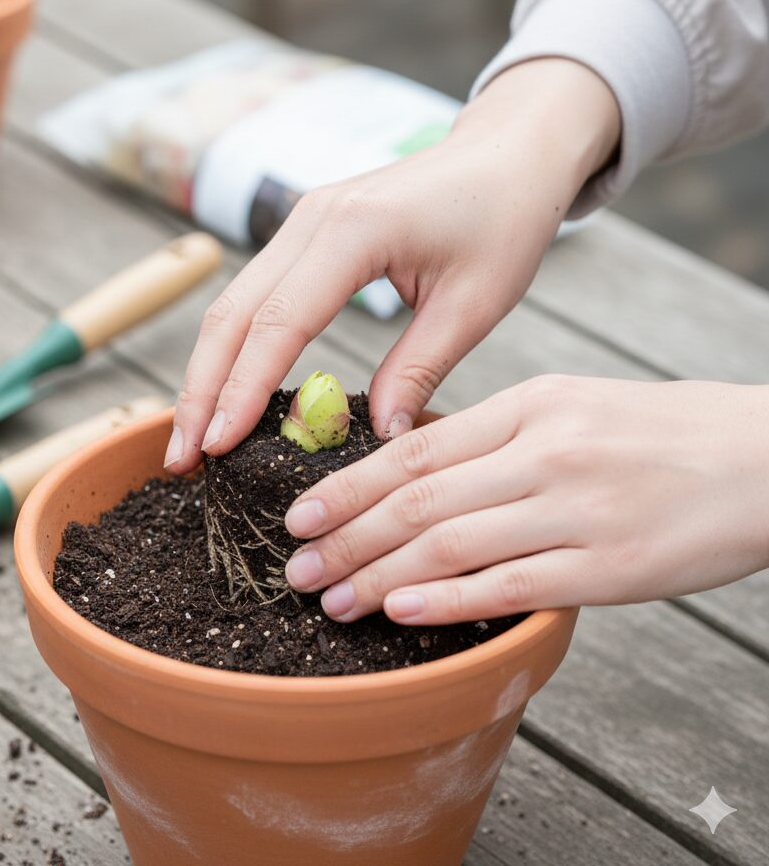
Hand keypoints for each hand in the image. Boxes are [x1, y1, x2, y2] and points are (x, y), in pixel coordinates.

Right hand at [164, 57, 619, 471]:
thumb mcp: (476, 303)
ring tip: (192, 437)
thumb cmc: (504, 217)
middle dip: (201, 390)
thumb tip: (374, 435)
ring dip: (207, 372)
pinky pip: (255, 295)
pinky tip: (229, 390)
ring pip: (231, 304)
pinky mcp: (305, 232)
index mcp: (353, 230)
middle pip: (231, 313)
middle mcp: (312, 218)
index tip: (216, 448)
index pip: (278, 322)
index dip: (242, 390)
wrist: (508, 151)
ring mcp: (302, 220)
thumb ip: (417, 369)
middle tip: (180, 459)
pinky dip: (234, 347)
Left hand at [281, 376, 768, 622]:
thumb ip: (495, 436)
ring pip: (452, 544)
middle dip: (347, 536)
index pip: (416, 448)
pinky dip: (448, 601)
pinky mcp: (608, 564)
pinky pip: (510, 584)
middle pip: (420, 497)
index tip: (300, 512)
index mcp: (530, 406)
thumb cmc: (656, 432)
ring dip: (380, 575)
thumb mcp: (571, 406)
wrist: (763, 457)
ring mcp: (576, 508)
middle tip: (296, 566)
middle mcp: (544, 451)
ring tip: (332, 598)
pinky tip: (400, 612)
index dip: (349, 485)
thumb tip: (412, 469)